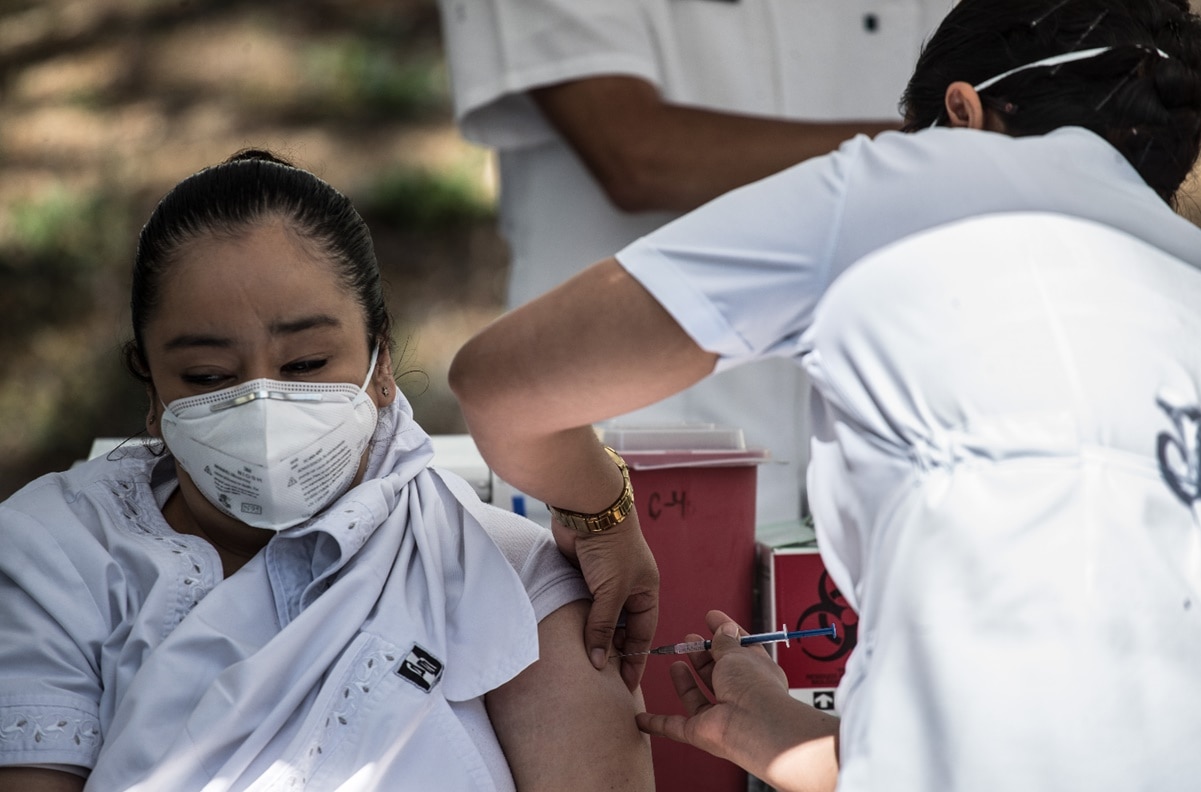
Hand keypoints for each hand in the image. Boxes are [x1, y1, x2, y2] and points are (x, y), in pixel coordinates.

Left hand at [553, 513, 658, 690]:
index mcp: (646, 592)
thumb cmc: (610, 548)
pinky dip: (577, 620)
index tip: (625, 688)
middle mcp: (628, 589)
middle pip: (620, 629)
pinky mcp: (583, 575)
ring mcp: (605, 582)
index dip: (634, 660)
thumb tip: (599, 663)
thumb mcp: (611, 592)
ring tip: (583, 665)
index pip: (642, 635)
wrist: (588, 509)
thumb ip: (602, 628)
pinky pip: (582, 606)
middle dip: (612, 652)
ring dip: (592, 637)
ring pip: (599, 619)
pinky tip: (569, 638)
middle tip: (601, 681)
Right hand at [635, 611, 839, 791]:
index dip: (725, 631)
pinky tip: (642, 719)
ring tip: (675, 662)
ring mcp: (719, 716)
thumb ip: (726, 640)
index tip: (711, 617)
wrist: (754, 724)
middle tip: (689, 638)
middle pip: (716, 673)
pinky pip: (675, 728)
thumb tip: (724, 627)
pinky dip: (658, 724)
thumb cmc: (752, 685)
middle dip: (702, 655)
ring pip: (698, 698)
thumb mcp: (737, 653)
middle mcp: (739, 695)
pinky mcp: (700, 732)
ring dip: (685, 682)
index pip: (739, 648)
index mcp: (755, 673)